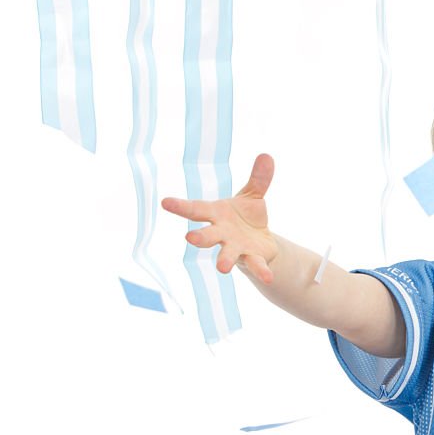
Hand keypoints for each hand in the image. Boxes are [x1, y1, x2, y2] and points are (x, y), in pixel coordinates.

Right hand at [161, 153, 277, 283]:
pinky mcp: (251, 258)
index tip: (165, 202)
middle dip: (200, 237)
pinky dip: (261, 271)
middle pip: (208, 235)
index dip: (180, 206)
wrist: (260, 241)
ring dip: (224, 259)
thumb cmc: (247, 216)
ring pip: (227, 254)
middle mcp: (221, 232)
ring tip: (222, 268)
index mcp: (217, 214)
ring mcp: (235, 247)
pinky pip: (255, 265)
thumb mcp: (252, 195)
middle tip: (190, 238)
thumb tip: (266, 156)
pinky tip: (268, 277)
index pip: (196, 209)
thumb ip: (258, 178)